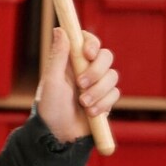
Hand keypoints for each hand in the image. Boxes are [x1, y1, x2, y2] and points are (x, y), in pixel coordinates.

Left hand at [37, 27, 117, 143]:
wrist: (59, 136)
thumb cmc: (50, 108)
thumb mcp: (51, 81)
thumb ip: (58, 56)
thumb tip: (60, 29)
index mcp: (71, 61)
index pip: (88, 42)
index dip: (92, 43)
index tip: (87, 54)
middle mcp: (86, 70)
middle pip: (106, 57)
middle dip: (96, 71)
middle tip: (81, 85)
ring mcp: (98, 85)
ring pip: (112, 76)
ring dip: (98, 91)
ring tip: (83, 104)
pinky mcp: (106, 100)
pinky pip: (115, 94)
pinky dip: (104, 103)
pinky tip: (91, 112)